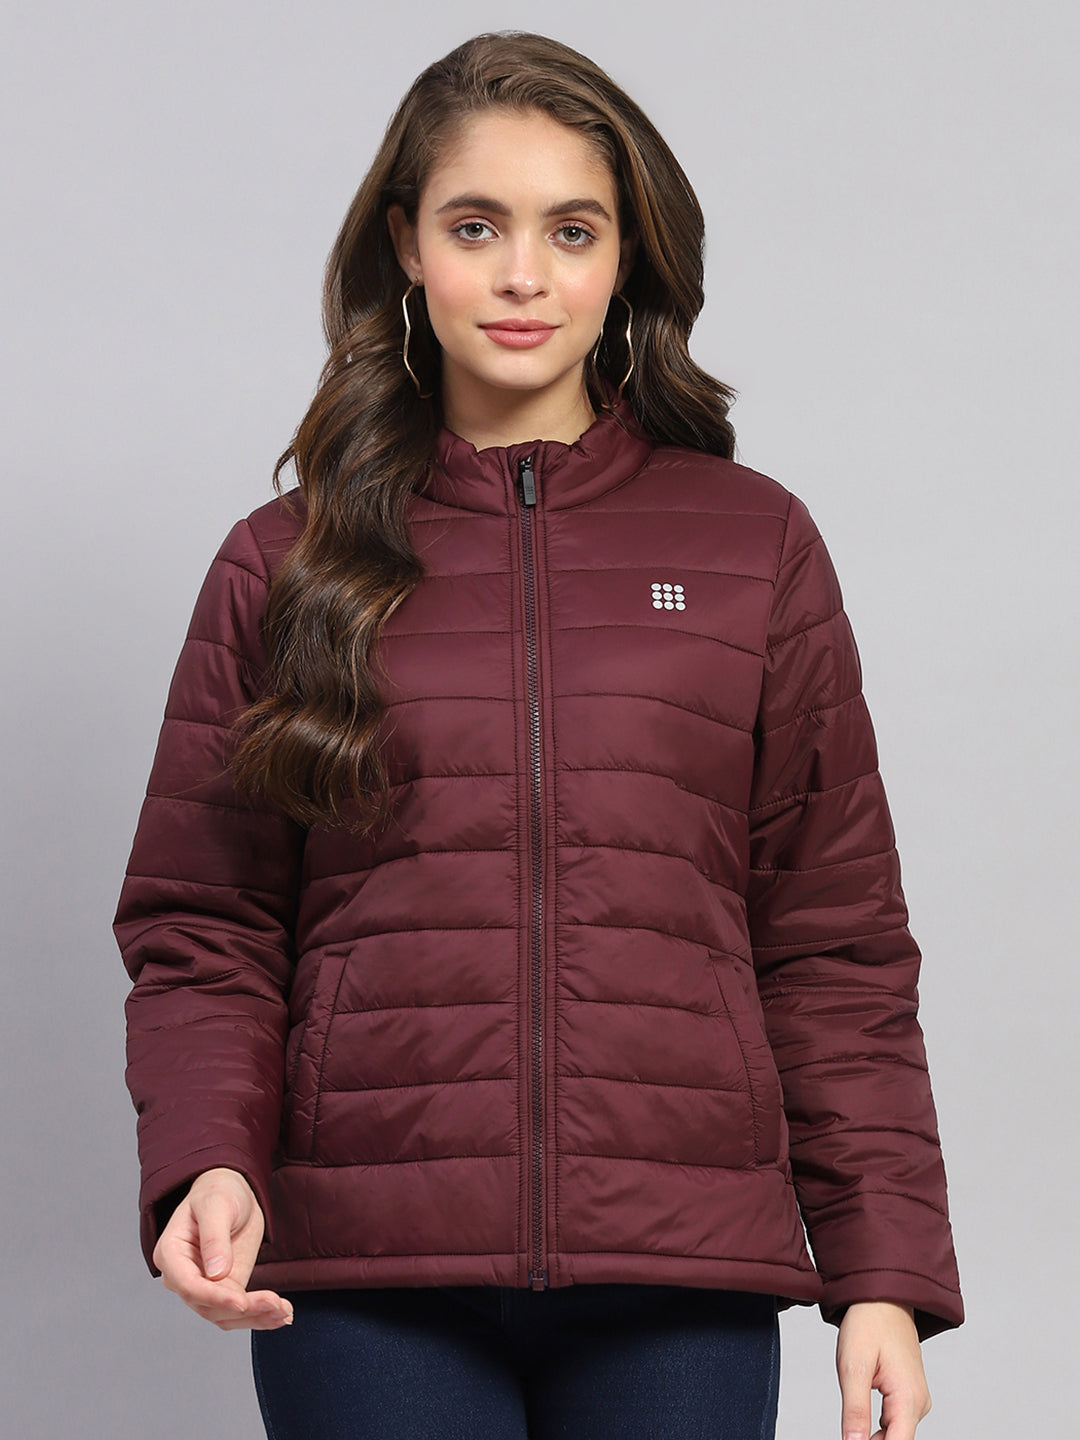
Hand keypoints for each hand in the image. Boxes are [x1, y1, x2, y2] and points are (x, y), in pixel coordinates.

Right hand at [152, 1167, 292, 1330]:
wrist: (232, 1191)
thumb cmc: (217, 1191)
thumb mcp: (216, 1204)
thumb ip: (214, 1237)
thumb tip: (215, 1273)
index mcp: (171, 1254)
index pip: (189, 1285)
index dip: (214, 1297)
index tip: (241, 1302)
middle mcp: (183, 1276)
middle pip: (208, 1306)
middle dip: (243, 1310)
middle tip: (276, 1306)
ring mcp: (204, 1286)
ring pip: (224, 1315)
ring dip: (255, 1317)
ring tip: (284, 1313)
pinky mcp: (225, 1288)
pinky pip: (239, 1310)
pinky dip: (260, 1315)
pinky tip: (281, 1315)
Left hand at [836, 1301, 930, 1439]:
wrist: (883, 1297)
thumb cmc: (868, 1324)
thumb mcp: (853, 1366)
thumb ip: (855, 1410)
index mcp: (908, 1399)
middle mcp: (918, 1403)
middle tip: (847, 1434)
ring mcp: (915, 1398)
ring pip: (895, 1434)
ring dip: (873, 1438)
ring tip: (851, 1428)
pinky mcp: (908, 1394)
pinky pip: (895, 1421)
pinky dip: (877, 1428)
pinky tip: (860, 1423)